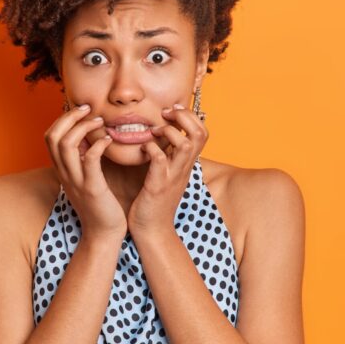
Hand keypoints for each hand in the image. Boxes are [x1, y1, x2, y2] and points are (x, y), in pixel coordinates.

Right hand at [45, 104, 126, 239]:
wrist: (104, 234)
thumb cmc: (99, 205)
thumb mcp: (85, 179)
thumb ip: (82, 160)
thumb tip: (88, 138)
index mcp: (62, 170)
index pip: (49, 136)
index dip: (62, 119)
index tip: (81, 111)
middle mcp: (65, 173)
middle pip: (53, 136)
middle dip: (69, 117)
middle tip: (88, 109)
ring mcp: (76, 180)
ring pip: (66, 144)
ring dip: (83, 127)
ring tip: (99, 121)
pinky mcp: (92, 188)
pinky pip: (90, 159)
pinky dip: (98, 144)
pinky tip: (108, 140)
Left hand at [128, 103, 208, 234]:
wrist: (152, 231)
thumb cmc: (155, 201)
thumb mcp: (168, 174)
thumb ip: (169, 156)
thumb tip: (163, 136)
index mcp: (186, 164)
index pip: (203, 132)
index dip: (190, 116)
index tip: (172, 112)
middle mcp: (184, 168)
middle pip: (200, 134)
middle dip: (184, 117)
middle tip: (166, 114)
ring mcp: (173, 177)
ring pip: (186, 145)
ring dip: (169, 131)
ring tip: (153, 131)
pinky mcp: (157, 186)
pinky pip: (159, 160)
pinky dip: (150, 149)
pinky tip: (141, 149)